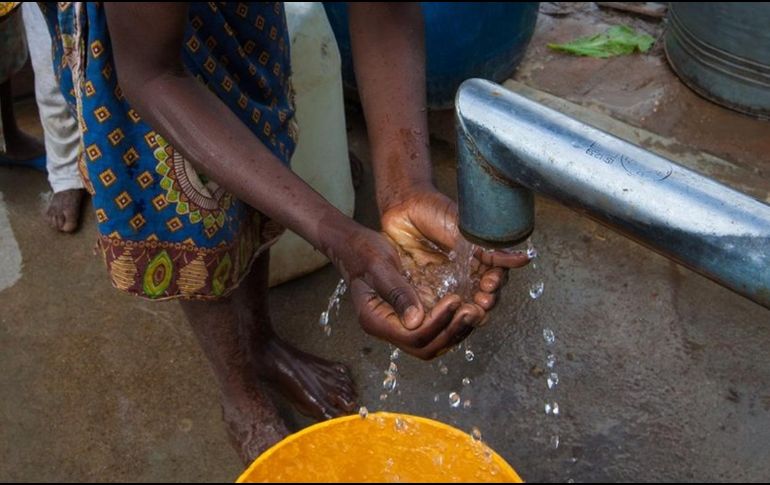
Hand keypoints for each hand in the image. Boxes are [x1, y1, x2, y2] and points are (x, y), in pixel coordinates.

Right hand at [320, 219, 475, 359]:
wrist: (355, 246)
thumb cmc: (364, 252)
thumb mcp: (379, 266)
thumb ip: (397, 293)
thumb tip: (415, 321)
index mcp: (375, 320)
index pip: (411, 336)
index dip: (437, 323)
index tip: (455, 300)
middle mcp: (387, 328)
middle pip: (425, 347)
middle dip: (451, 332)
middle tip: (472, 310)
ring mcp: (399, 325)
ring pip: (433, 344)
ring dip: (455, 331)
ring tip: (476, 310)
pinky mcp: (410, 317)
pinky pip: (434, 331)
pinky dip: (452, 324)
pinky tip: (466, 308)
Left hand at [380, 190, 529, 346]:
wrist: (404, 208)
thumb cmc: (435, 211)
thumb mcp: (466, 231)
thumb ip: (492, 249)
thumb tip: (523, 258)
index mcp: (479, 258)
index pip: (494, 279)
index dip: (495, 285)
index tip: (490, 285)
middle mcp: (465, 273)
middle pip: (481, 296)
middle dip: (485, 300)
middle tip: (481, 299)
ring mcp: (446, 282)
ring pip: (462, 304)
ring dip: (468, 309)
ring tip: (468, 307)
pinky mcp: (427, 288)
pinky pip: (437, 305)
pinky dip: (444, 311)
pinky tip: (447, 310)